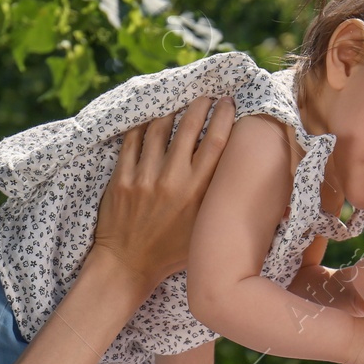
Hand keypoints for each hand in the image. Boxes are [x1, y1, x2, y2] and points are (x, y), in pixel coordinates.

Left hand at [91, 98, 233, 287]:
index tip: (228, 103)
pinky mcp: (121, 179)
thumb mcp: (204, 227)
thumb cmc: (171, 252)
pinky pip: (132, 141)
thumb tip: (242, 176)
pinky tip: (149, 123)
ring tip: (177, 109)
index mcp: (198, 193)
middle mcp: (172, 180)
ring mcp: (144, 177)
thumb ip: (218, 199)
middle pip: (189, 127)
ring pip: (159, 128)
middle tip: (205, 98)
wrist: (127, 265)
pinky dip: (142, 127)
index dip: (224, 116)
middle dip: (199, 105)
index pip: (216, 142)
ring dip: (171, 113)